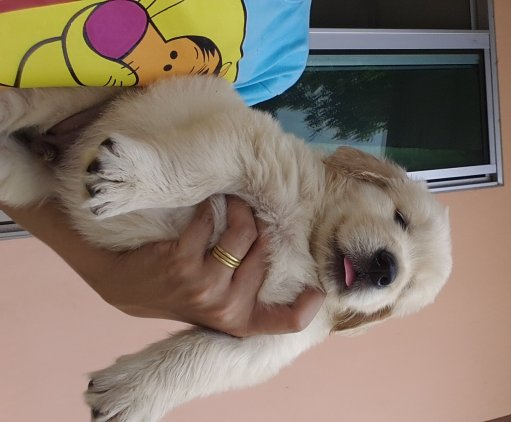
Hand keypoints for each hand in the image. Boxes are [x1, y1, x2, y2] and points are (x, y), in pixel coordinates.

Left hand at [101, 197, 325, 336]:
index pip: (286, 322)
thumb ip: (250, 285)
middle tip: (251, 210)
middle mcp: (226, 308)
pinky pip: (210, 222)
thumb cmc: (181, 288)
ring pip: (243, 233)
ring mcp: (204, 287)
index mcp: (241, 320)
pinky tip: (206, 203)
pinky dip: (209, 205)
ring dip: (238, 208)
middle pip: (265, 251)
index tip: (317, 289)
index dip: (308, 306)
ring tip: (231, 201)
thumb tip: (289, 249)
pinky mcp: (181, 264)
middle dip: (261, 223)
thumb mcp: (218, 301)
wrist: (125, 286)